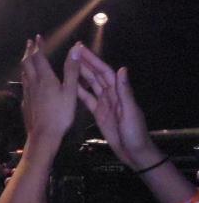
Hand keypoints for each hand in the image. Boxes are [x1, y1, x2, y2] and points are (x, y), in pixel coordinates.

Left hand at [21, 36, 79, 143]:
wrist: (43, 134)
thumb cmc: (60, 114)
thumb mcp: (71, 91)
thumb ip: (72, 70)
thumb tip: (75, 49)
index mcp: (45, 78)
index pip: (39, 57)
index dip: (38, 46)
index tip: (38, 37)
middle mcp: (33, 83)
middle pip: (27, 63)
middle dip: (28, 51)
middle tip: (29, 43)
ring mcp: (27, 93)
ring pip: (24, 74)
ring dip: (26, 63)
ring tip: (27, 58)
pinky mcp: (26, 103)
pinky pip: (24, 85)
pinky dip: (26, 77)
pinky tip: (28, 81)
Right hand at [76, 48, 153, 167]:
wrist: (134, 152)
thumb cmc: (135, 133)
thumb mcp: (130, 112)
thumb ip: (125, 92)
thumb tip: (122, 69)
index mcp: (119, 93)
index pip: (104, 72)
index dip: (94, 60)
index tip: (82, 50)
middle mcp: (111, 95)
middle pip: (96, 75)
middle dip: (86, 63)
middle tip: (72, 52)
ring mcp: (104, 104)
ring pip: (91, 85)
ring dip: (81, 74)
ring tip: (68, 64)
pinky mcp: (98, 113)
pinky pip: (87, 99)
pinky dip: (79, 91)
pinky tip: (70, 86)